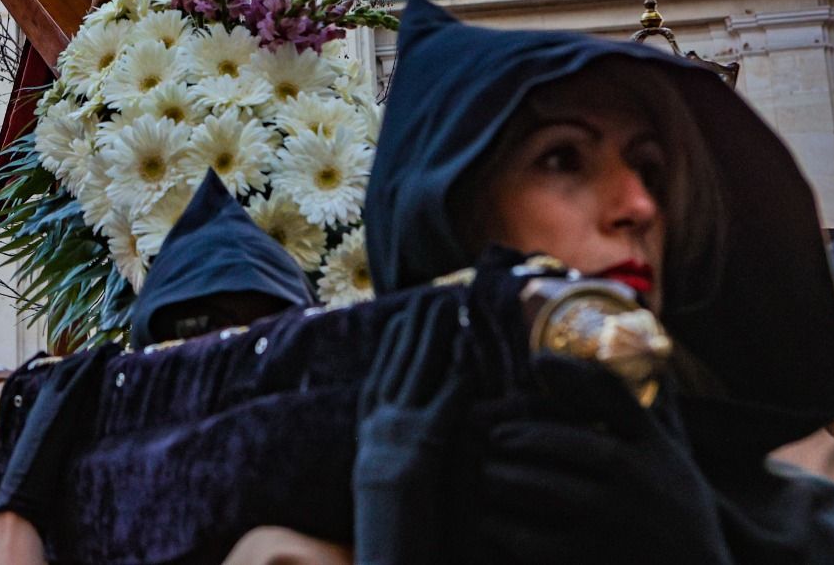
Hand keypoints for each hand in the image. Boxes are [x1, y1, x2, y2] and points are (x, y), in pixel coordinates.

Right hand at [354, 293, 471, 562]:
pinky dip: (455, 374)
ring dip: (434, 333)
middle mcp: (377, 424)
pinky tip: (467, 352)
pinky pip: (443, 402)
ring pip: (418, 369)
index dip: (393, 340)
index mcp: (367, 430)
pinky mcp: (423, 447)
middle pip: (397, 361)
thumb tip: (407, 433)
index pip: (379, 372)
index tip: (404, 313)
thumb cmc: (390, 529)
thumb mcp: (382, 480)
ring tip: (449, 305)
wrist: (382, 556)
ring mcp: (397, 432)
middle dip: (415, 325)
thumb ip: (393, 450)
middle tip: (433, 294)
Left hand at [471, 356, 731, 563]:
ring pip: (536, 487)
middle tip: (490, 440)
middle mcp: (635, 479)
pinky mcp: (591, 560)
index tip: (535, 364)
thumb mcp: (676, 459)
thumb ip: (651, 413)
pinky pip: (529, 539)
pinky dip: (502, 527)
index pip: (609, 395)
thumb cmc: (682, 518)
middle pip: (556, 442)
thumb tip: (640, 358)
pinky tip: (493, 522)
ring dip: (501, 479)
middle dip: (512, 439)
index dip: (569, 372)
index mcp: (654, 449)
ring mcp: (614, 522)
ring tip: (487, 478)